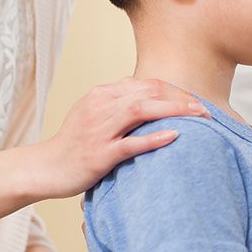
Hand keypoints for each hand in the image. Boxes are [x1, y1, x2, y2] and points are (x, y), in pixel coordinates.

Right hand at [26, 78, 208, 199]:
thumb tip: (155, 99)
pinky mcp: (98, 154)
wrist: (45, 167)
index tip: (195, 102)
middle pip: (149, 92)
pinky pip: (129, 144)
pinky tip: (174, 136)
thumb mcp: (96, 114)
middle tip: (206, 111)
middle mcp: (101, 106)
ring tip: (199, 117)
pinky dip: (153, 138)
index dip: (175, 91)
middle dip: (181, 98)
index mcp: (102, 94)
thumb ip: (122, 104)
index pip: (147, 84)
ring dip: (174, 111)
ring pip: (141, 111)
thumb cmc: (75, 143)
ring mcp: (99, 130)